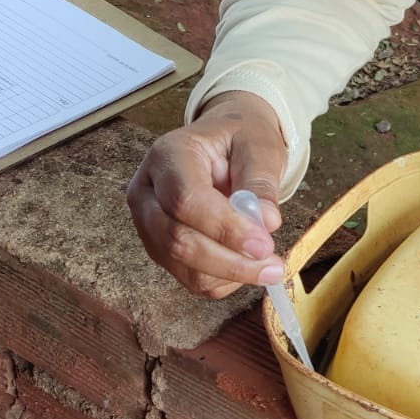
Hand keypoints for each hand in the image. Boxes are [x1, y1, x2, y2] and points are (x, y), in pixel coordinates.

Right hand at [127, 91, 287, 298]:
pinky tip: (247, 263)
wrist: (226, 141)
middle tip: (272, 266)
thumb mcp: (259, 147)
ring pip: (182, 265)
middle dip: (228, 261)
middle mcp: (147, 191)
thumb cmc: (240, 139)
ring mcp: (148, 223)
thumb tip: (266, 223)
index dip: (224, 228)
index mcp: (168, 155)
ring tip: (269, 267)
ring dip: (229, 274)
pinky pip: (189, 277)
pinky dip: (222, 279)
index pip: (185, 200)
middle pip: (176, 239)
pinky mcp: (160, 247)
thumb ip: (261, 183)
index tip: (264, 244)